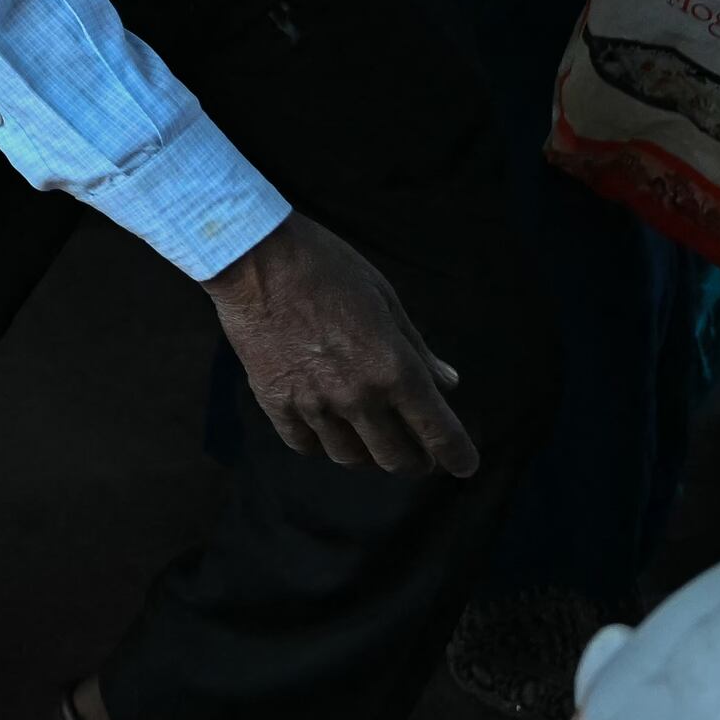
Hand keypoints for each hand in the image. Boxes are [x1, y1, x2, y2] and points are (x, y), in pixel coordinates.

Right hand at [203, 214, 478, 477]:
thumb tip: (449, 383)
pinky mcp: (275, 401)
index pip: (438, 433)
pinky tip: (326, 429)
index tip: (463, 464)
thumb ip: (418, 349)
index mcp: (394, 369)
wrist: (255, 256)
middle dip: (415, 461)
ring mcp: (314, 403)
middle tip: (417, 452)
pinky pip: (305, 444)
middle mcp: (358, 396)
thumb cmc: (328, 267)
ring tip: (371, 441)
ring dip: (368, 455)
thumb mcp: (385, 299)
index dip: (457, 456)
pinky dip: (321, 443)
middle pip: (396, 458)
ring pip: (350, 458)